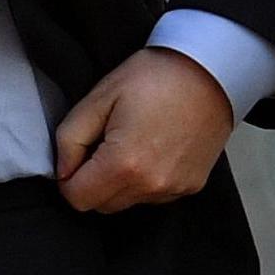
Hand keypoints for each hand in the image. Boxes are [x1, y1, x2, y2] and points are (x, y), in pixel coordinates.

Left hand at [54, 47, 235, 213]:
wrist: (212, 68)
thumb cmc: (157, 76)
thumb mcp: (101, 95)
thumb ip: (69, 137)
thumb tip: (63, 170)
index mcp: (124, 164)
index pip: (77, 198)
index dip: (69, 176)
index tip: (80, 151)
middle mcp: (151, 185)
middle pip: (101, 206)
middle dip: (94, 180)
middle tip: (106, 140)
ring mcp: (174, 189)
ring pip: (127, 202)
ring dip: (120, 182)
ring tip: (133, 140)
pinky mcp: (190, 186)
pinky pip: (153, 196)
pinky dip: (146, 180)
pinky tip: (154, 147)